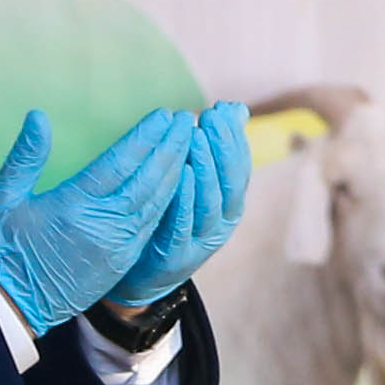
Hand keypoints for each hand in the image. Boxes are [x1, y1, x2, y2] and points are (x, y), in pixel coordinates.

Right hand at [0, 106, 201, 329]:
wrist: (12, 305)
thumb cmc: (3, 247)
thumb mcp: (3, 198)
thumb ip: (26, 156)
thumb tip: (39, 116)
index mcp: (74, 205)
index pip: (120, 164)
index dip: (145, 137)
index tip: (163, 115)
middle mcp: (103, 225)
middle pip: (147, 180)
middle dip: (170, 148)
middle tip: (186, 121)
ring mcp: (118, 246)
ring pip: (156, 202)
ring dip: (176, 171)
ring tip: (189, 143)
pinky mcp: (123, 261)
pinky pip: (153, 224)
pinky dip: (170, 199)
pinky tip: (179, 181)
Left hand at [108, 102, 250, 315]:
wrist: (144, 276)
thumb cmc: (171, 219)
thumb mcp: (194, 183)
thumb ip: (214, 150)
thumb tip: (235, 108)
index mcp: (229, 204)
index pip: (240, 167)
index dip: (233, 139)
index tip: (222, 109)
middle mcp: (221, 224)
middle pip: (231, 183)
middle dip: (223, 147)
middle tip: (210, 118)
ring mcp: (201, 242)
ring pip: (211, 203)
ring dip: (206, 169)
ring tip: (196, 138)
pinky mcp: (177, 256)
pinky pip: (184, 225)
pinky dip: (185, 199)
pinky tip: (179, 172)